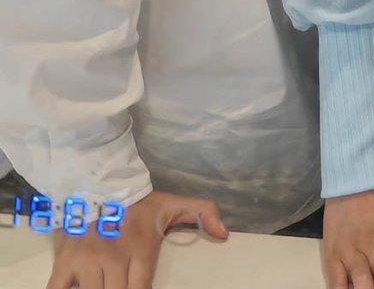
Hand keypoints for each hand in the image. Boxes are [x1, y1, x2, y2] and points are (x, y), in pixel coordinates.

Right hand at [46, 189, 227, 288]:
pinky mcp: (63, 262)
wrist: (95, 180)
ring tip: (106, 285)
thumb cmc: (136, 202)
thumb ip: (201, 212)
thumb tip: (225, 233)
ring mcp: (86, 262)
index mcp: (140, 251)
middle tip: (123, 286)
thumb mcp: (171, 204)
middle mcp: (113, 260)